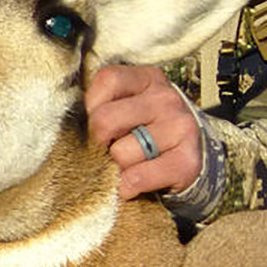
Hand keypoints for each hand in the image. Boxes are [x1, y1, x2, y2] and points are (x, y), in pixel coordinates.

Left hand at [85, 64, 203, 199]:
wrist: (191, 157)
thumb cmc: (148, 129)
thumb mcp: (130, 105)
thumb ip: (105, 105)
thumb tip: (75, 130)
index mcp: (149, 79)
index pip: (108, 80)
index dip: (93, 105)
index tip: (99, 122)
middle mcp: (167, 99)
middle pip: (105, 120)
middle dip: (99, 142)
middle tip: (107, 149)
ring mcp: (180, 128)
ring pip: (120, 153)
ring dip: (117, 167)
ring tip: (128, 164)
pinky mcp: (186, 161)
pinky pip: (136, 178)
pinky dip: (126, 187)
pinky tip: (132, 183)